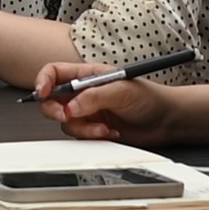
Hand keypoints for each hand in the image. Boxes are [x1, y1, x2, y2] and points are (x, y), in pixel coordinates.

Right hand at [36, 64, 177, 143]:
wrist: (166, 121)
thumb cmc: (149, 98)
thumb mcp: (121, 90)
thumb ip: (93, 97)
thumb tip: (70, 106)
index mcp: (88, 75)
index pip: (54, 73)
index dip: (43, 81)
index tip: (43, 93)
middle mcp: (84, 94)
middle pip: (51, 100)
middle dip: (55, 110)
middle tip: (67, 116)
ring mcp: (87, 112)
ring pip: (65, 123)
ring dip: (83, 128)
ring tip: (104, 127)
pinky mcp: (93, 130)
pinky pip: (79, 137)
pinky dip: (92, 137)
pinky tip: (110, 133)